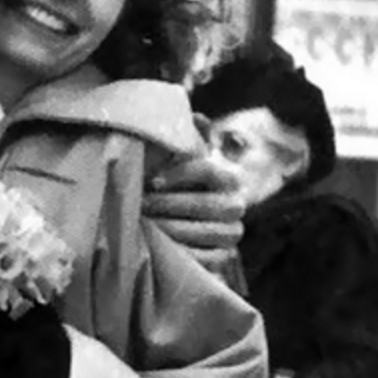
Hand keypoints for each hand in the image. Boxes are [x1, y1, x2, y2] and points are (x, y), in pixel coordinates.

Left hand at [146, 146, 243, 266]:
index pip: (207, 170)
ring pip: (206, 232)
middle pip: (205, 204)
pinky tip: (159, 249)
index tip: (152, 181)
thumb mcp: (185, 162)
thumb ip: (191, 138)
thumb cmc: (180, 187)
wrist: (188, 225)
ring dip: (172, 230)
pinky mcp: (224, 257)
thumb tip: (199, 118)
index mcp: (229, 178)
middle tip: (141, 206)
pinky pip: (207, 258)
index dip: (178, 174)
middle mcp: (236, 205)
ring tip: (146, 227)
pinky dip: (182, 254)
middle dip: (168, 205)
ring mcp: (232, 233)